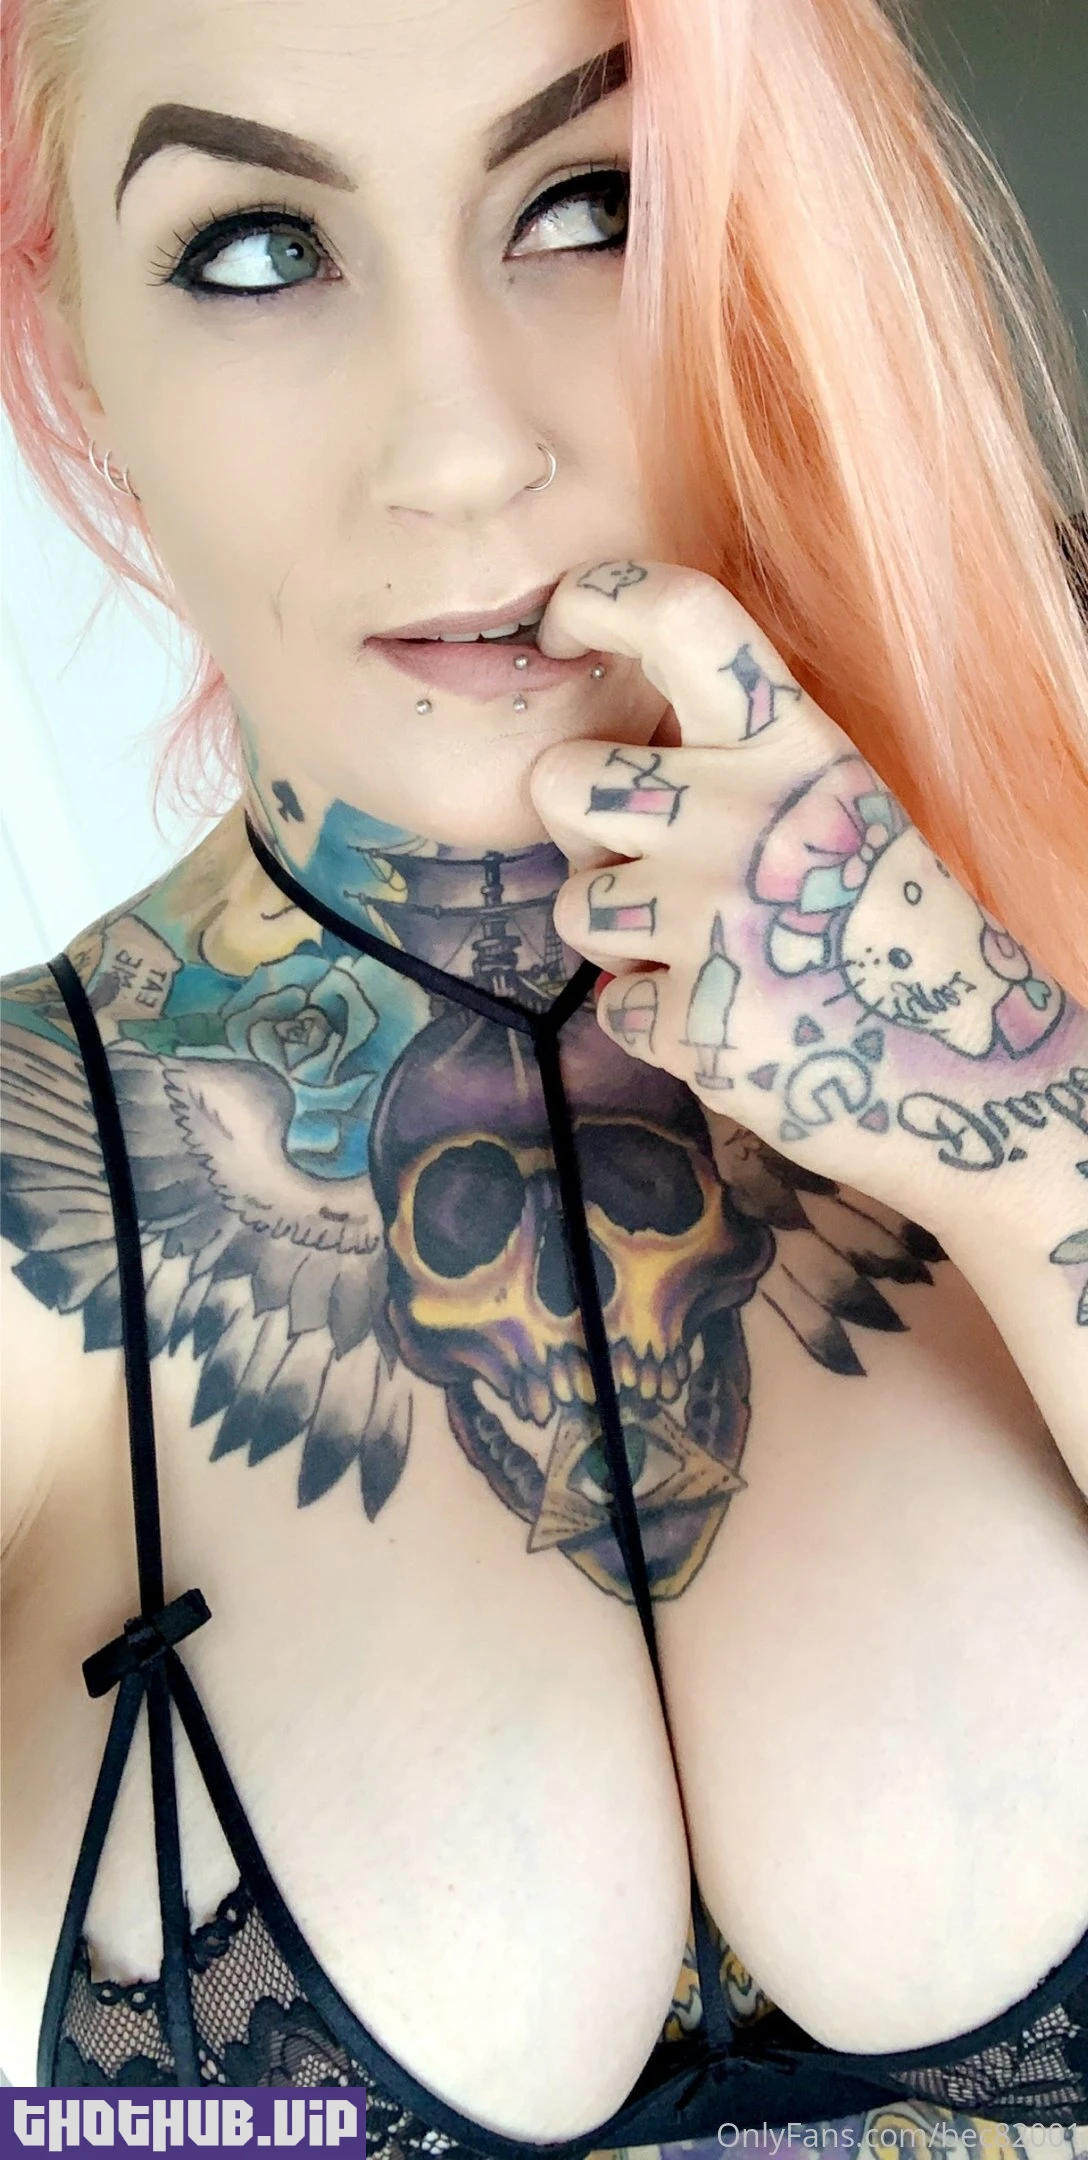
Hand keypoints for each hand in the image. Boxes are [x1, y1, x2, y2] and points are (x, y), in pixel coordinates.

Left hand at [530, 559, 1078, 1222]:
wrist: (973, 1074)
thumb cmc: (886, 931)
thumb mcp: (838, 804)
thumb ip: (734, 759)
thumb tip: (604, 745)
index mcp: (793, 745)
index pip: (679, 616)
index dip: (598, 601)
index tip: (565, 626)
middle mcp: (746, 815)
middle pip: (564, 780)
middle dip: (581, 830)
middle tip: (645, 865)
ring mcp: (714, 921)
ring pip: (573, 903)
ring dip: (619, 937)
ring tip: (706, 952)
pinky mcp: (693, 1021)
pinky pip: (611, 1005)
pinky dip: (656, 1023)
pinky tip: (734, 1020)